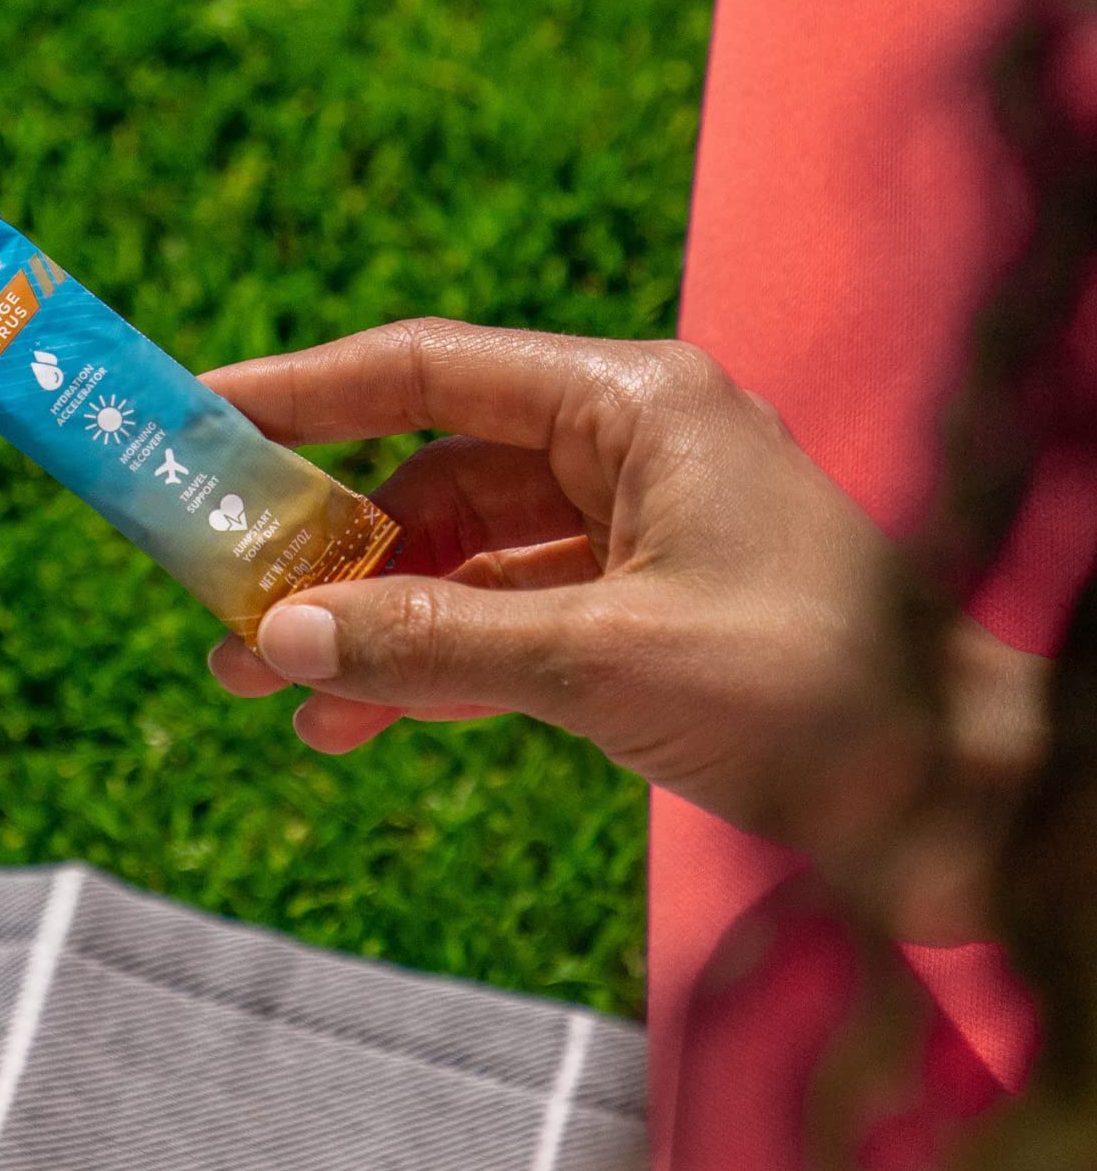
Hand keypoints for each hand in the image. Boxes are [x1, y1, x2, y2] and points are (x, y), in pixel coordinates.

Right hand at [203, 319, 1044, 940]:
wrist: (973, 801)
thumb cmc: (828, 700)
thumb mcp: (608, 663)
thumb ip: (435, 643)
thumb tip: (281, 639)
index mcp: (631, 404)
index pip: (424, 368)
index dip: (300, 391)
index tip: (198, 419)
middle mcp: (624, 449)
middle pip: (428, 470)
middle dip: (322, 542)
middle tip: (214, 590)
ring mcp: (630, 535)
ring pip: (456, 559)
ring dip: (364, 618)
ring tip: (258, 682)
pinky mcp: (637, 615)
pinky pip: (500, 625)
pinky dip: (428, 668)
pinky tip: (348, 723)